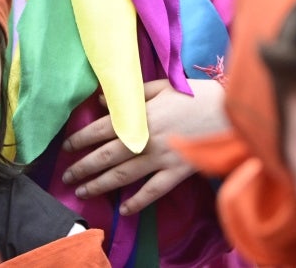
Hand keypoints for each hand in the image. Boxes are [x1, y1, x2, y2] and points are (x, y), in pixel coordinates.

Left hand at [60, 79, 227, 214]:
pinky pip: (154, 191)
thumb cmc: (194, 95)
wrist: (228, 111)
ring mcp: (161, 159)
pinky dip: (138, 202)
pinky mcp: (177, 173)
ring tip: (83, 191)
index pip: (102, 129)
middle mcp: (146, 140)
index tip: (67, 146)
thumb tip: (102, 102)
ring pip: (124, 176)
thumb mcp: (161, 86)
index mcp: (140, 117)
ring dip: (100, 184)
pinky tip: (124, 209)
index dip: (81, 138)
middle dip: (84, 166)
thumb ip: (131, 95)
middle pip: (107, 156)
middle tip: (67, 175)